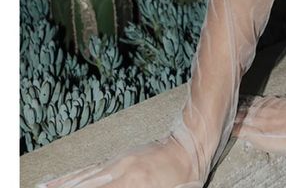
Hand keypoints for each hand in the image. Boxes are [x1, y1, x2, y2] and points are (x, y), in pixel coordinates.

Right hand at [37, 134, 201, 187]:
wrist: (192, 142)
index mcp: (133, 183)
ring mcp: (116, 162)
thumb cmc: (185, 177)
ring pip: (81, 180)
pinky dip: (68, 179)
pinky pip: (88, 170)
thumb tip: (114, 187)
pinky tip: (53, 183)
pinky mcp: (117, 157)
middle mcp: (120, 171)